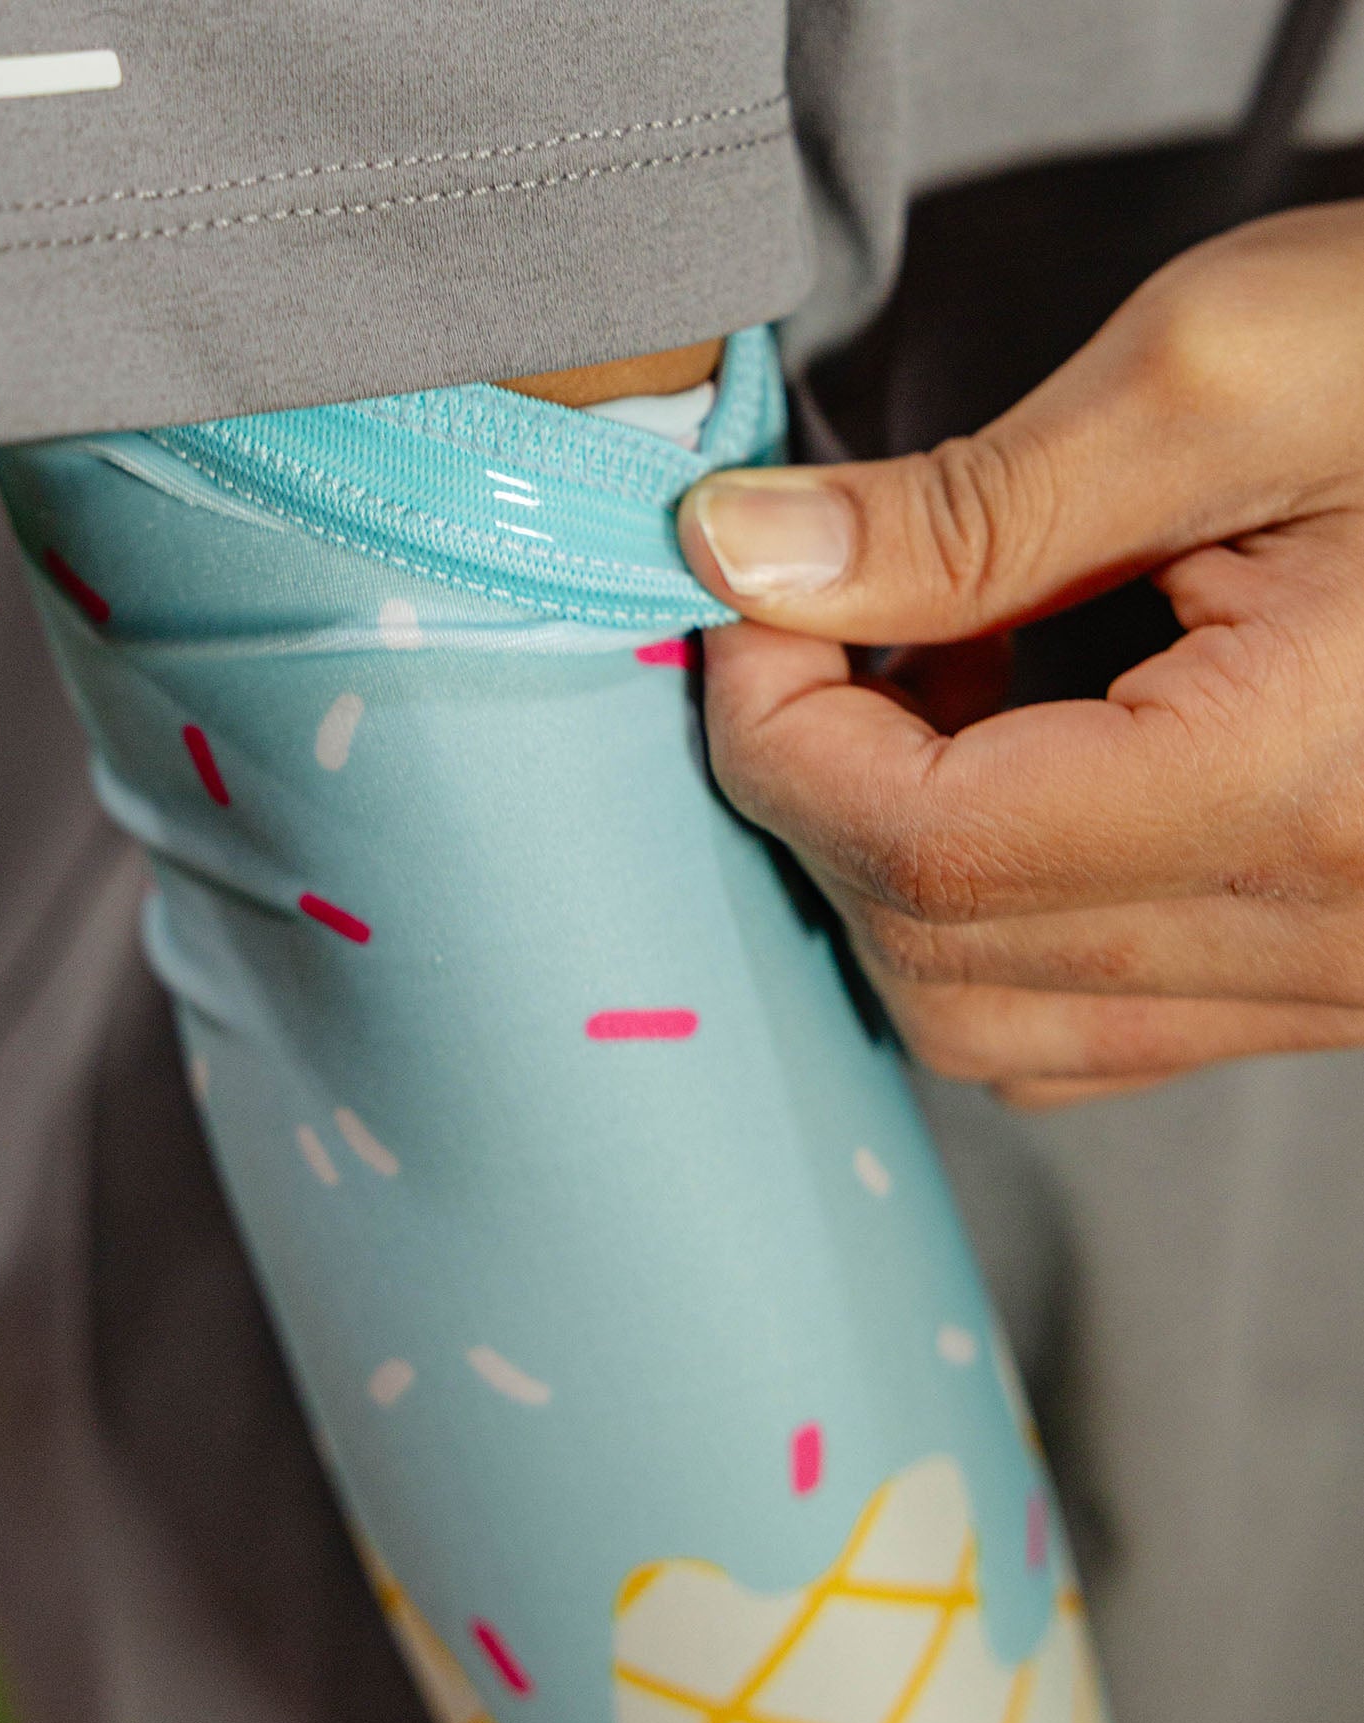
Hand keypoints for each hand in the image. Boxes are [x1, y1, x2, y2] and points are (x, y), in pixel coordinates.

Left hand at [680, 201, 1363, 1107]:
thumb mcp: (1235, 367)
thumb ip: (968, 501)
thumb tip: (745, 560)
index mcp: (1298, 786)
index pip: (923, 846)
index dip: (778, 736)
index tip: (746, 611)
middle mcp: (1328, 933)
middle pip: (935, 956)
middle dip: (819, 794)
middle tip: (818, 633)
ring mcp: (1337, 978)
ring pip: (994, 1023)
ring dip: (893, 866)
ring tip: (928, 686)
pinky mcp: (1333, 973)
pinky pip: (1090, 1027)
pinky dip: (988, 921)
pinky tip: (1011, 768)